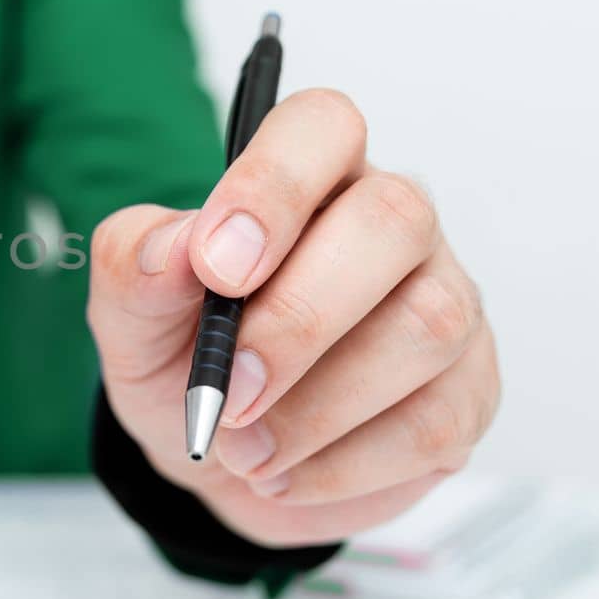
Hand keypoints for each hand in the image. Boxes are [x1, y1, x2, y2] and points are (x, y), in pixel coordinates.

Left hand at [87, 89, 498, 546]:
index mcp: (309, 176)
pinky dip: (339, 463)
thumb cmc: (182, 356)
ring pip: (426, 328)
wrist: (217, 454)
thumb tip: (176, 250)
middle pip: (393, 221)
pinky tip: (282, 471)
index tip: (214, 267)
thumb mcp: (131, 314)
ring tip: (240, 448)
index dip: (273, 186)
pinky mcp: (467, 392)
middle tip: (226, 391)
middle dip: (299, 318)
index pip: (323, 127)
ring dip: (316, 407)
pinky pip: (432, 423)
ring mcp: (446, 303)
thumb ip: (136, 266)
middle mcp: (392, 224)